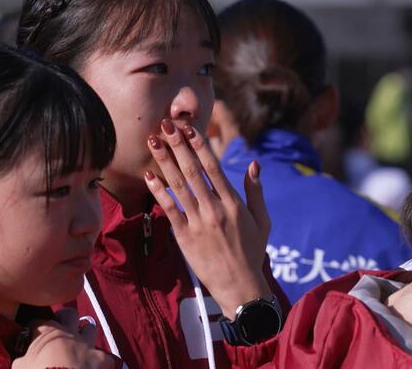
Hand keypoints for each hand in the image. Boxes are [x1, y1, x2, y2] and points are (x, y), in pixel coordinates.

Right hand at [11, 308, 115, 368]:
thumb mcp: (19, 367)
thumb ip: (23, 358)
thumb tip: (23, 359)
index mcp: (48, 331)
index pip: (38, 321)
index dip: (33, 327)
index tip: (30, 334)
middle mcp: (70, 332)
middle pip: (69, 314)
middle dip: (64, 318)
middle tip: (58, 327)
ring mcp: (88, 344)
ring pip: (90, 328)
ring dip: (84, 334)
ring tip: (78, 344)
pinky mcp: (102, 359)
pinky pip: (103, 354)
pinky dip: (98, 360)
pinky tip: (93, 366)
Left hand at [144, 119, 272, 317]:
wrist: (240, 287)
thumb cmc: (253, 252)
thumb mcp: (262, 220)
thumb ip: (255, 191)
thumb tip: (254, 163)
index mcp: (233, 203)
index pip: (213, 167)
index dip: (199, 145)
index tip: (189, 127)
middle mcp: (214, 209)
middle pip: (192, 171)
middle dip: (177, 145)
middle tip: (165, 125)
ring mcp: (198, 223)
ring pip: (178, 186)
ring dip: (164, 162)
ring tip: (153, 142)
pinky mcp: (184, 237)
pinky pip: (168, 210)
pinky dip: (158, 192)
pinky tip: (149, 176)